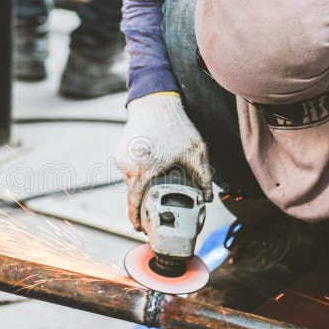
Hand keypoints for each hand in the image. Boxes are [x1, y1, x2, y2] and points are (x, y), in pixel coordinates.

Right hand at [114, 93, 212, 229]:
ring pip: (130, 180)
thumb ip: (203, 178)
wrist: (156, 101)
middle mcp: (126, 165)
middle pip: (131, 193)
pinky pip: (129, 168)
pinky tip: (151, 169)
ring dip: (141, 186)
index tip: (140, 227)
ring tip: (155, 188)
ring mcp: (121, 157)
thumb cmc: (174, 125)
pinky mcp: (121, 149)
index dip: (136, 218)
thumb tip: (207, 198)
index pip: (133, 203)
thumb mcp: (195, 153)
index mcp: (141, 171)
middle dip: (142, 204)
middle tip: (153, 212)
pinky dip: (138, 172)